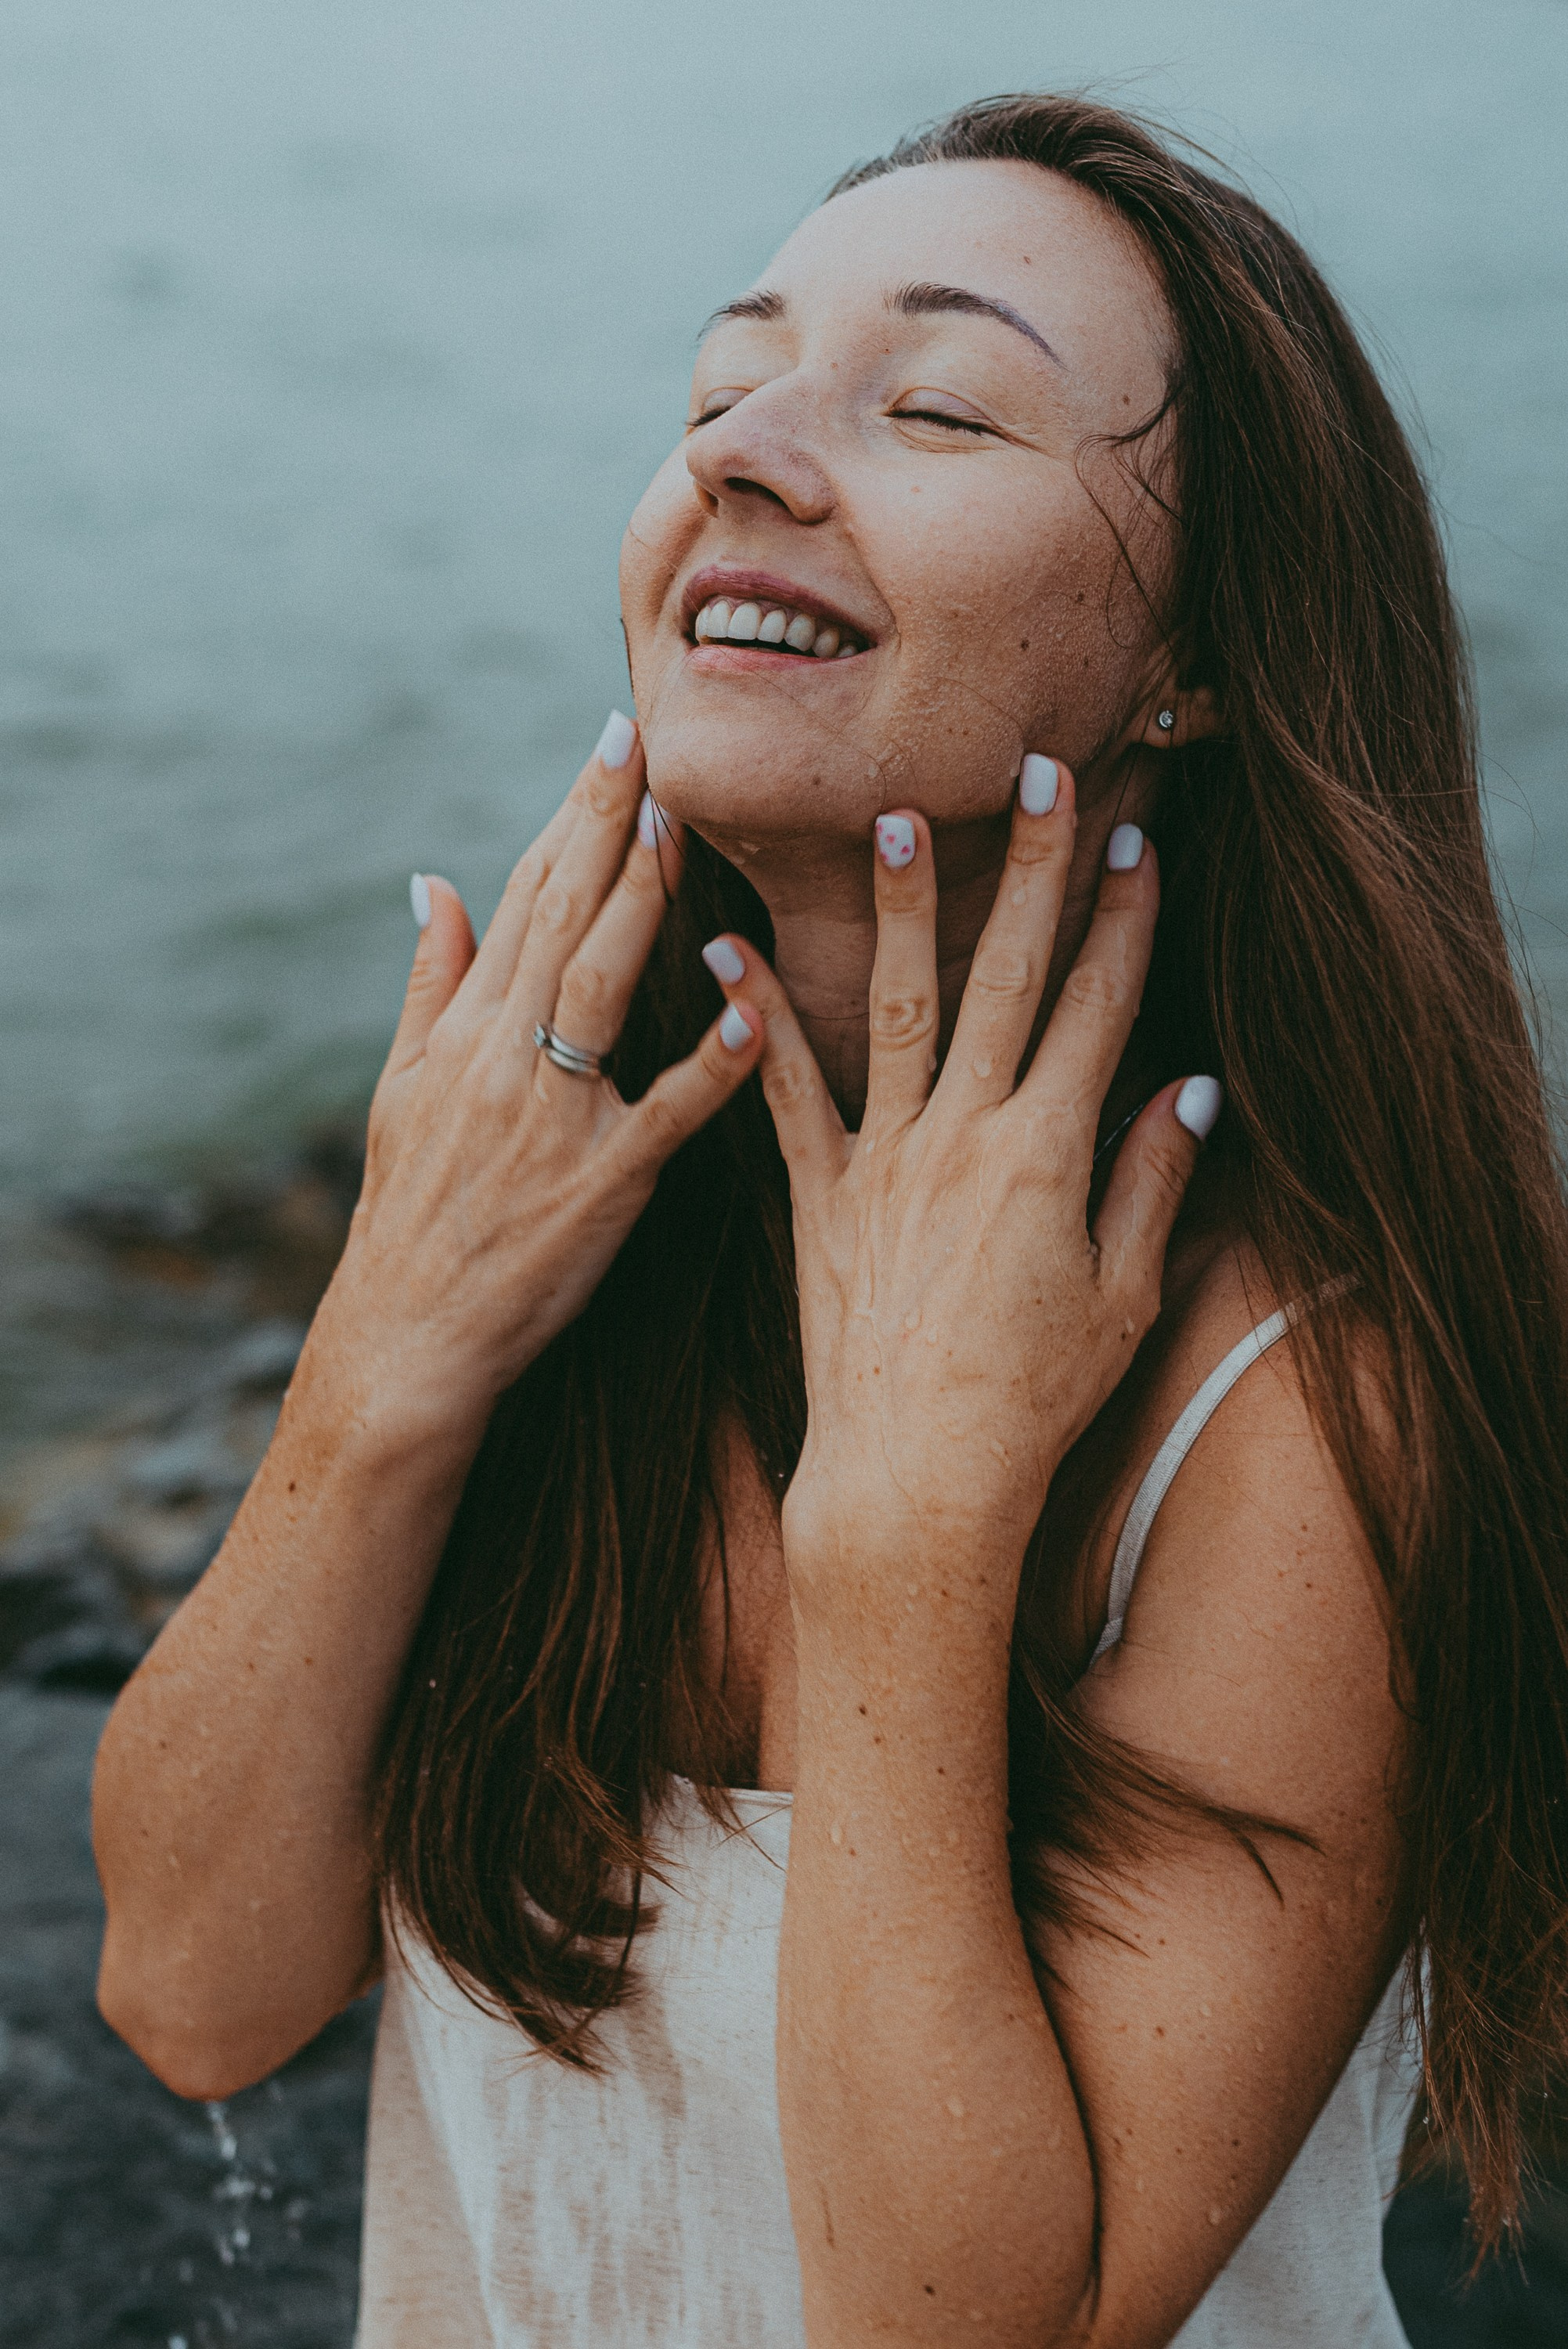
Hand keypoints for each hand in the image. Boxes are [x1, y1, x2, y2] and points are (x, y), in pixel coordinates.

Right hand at [311, 715, 762, 1436]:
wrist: (408, 1339)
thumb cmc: (411, 1214)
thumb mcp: (401, 1090)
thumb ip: (429, 982)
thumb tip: (433, 883)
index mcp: (466, 1030)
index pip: (527, 897)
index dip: (574, 814)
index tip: (615, 740)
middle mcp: (505, 1058)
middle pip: (564, 920)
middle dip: (610, 824)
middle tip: (657, 742)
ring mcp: (554, 1118)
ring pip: (602, 988)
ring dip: (642, 903)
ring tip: (682, 828)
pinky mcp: (602, 1184)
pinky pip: (664, 1113)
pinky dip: (707, 1061)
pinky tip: (748, 1006)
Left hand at [700, 761, 1221, 1624]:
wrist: (916, 1478)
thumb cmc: (1032, 1402)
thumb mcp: (1123, 1298)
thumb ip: (1153, 1185)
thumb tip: (1193, 1091)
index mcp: (1051, 1152)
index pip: (1098, 1006)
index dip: (1122, 917)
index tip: (1134, 836)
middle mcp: (968, 1134)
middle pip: (1009, 976)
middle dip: (1031, 868)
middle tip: (1038, 772)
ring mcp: (885, 1159)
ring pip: (899, 1005)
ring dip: (903, 907)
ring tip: (895, 814)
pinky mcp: (816, 1195)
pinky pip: (783, 1091)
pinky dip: (753, 1016)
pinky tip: (724, 943)